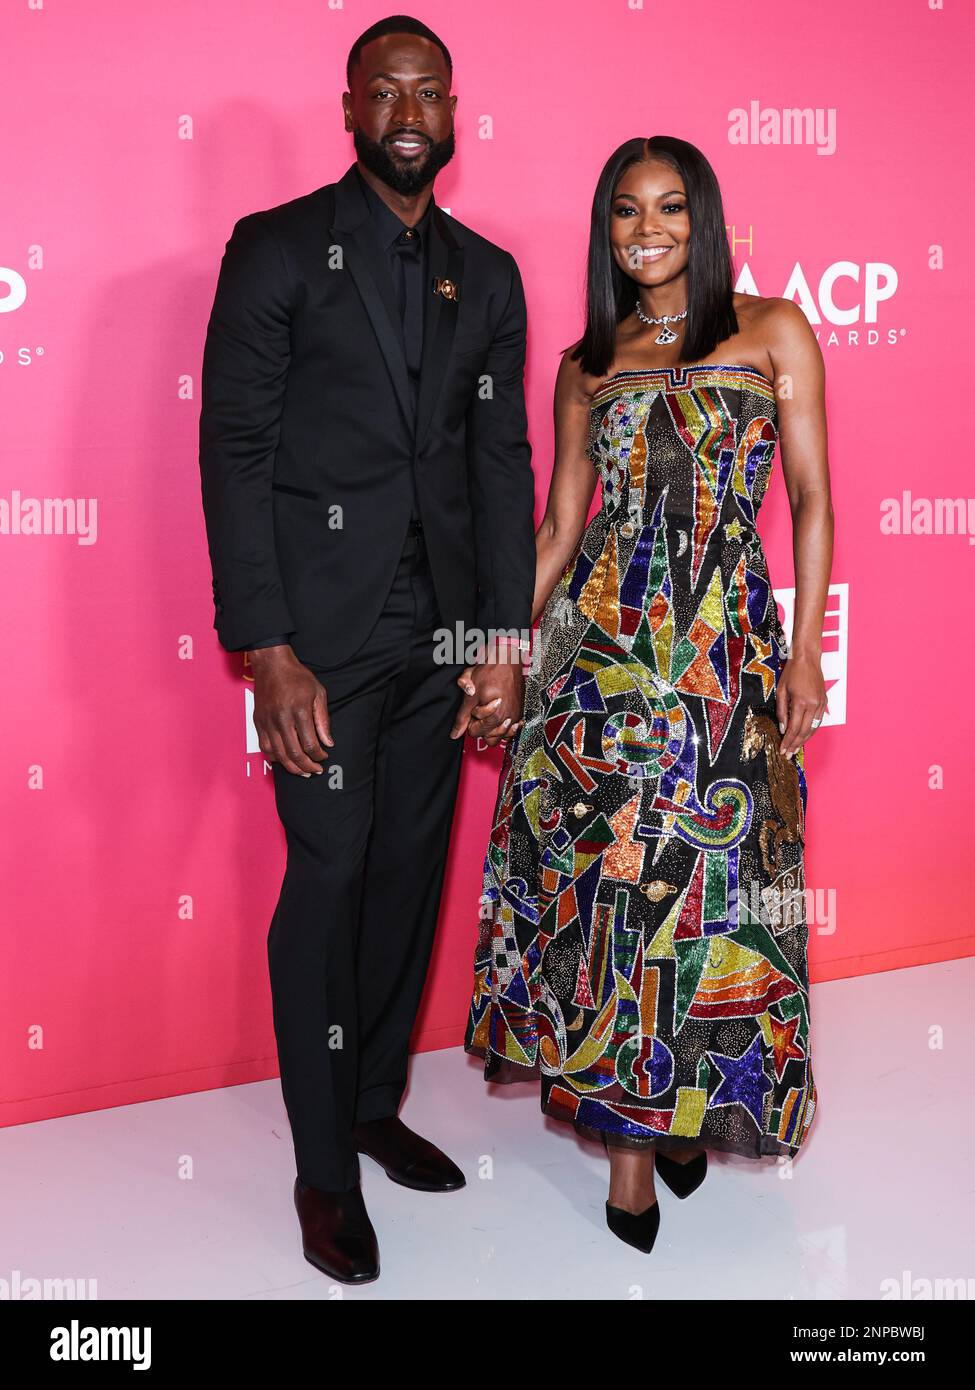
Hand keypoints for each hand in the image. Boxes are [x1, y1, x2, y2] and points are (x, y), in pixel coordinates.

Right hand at [249, 645, 332, 775]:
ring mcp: (267, 721)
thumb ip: (323, 719)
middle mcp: (281, 718)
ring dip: (291, 767)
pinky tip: (285, 760)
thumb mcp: (318, 693)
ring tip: (302, 771)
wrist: (272, 664)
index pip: (310, 743)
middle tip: (315, 770)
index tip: (324, 756)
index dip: (318, 755)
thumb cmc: (297, 677)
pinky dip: (275, 758)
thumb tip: (328, 742)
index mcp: (299, 710)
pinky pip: (265, 747)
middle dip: (307, 766)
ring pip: (278, 754)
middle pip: (294, 753)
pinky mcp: (258, 722)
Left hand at [450, 660, 524, 745]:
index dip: (470, 722)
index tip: (472, 711)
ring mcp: (515, 715)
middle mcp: (507, 718)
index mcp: (494, 716)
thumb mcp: (470, 695)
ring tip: (489, 715)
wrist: (506, 660)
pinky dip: (507, 727)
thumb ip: (462, 716)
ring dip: (494, 729)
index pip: (476, 733)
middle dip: (482, 728)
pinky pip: (513, 729)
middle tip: (479, 713)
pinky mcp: (520, 711)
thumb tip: (455, 733)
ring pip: (502, 736)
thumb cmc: (489, 673)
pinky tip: (501, 718)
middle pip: (490, 738)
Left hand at [776, 652, 827, 757]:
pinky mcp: (824, 702)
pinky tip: (804, 736)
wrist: (808, 659)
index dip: (788, 741)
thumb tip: (782, 728)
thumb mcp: (781, 691)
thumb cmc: (792, 672)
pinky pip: (818, 721)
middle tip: (788, 754)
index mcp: (801, 702)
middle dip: (795, 744)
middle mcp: (813, 705)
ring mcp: (821, 704)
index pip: (794, 728)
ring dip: (804, 740)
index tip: (783, 750)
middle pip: (804, 731)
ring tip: (795, 749)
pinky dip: (811, 730)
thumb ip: (781, 711)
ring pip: (813, 728)